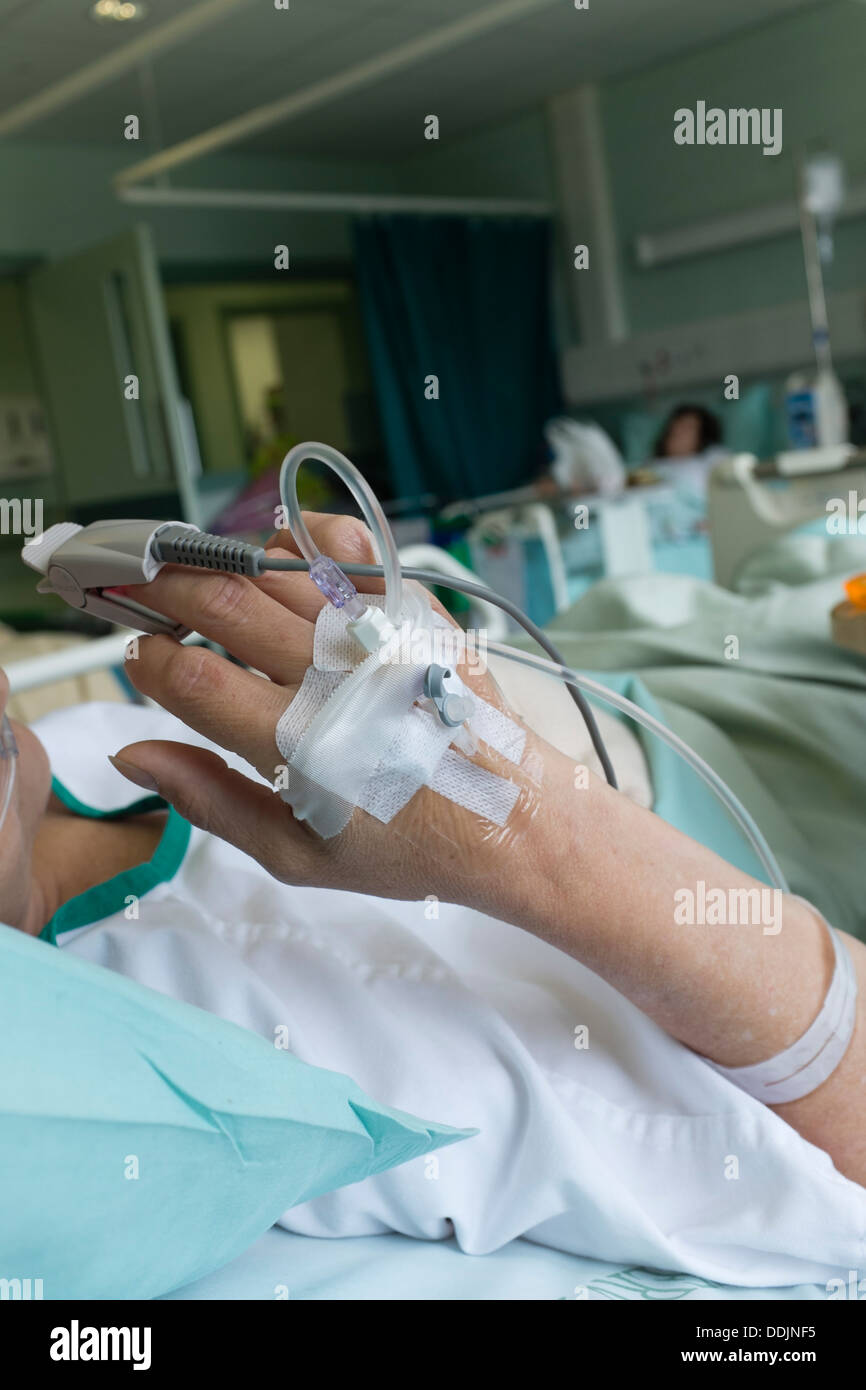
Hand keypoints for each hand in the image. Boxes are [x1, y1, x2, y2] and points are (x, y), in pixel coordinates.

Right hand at [113, 513, 566, 917]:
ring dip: (223, 564)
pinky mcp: (416, 611)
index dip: (151, 659)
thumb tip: (134, 753)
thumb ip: (211, 801)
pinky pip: (348, 547)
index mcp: (303, 746)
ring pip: (277, 567)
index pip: (194, 678)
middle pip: (224, 605)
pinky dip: (301, 540)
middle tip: (143, 592)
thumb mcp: (298, 854)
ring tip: (202, 579)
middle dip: (166, 590)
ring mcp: (381, 634)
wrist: (511, 819)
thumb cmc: (406, 845)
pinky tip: (278, 559)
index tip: (143, 656)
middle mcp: (340, 678)